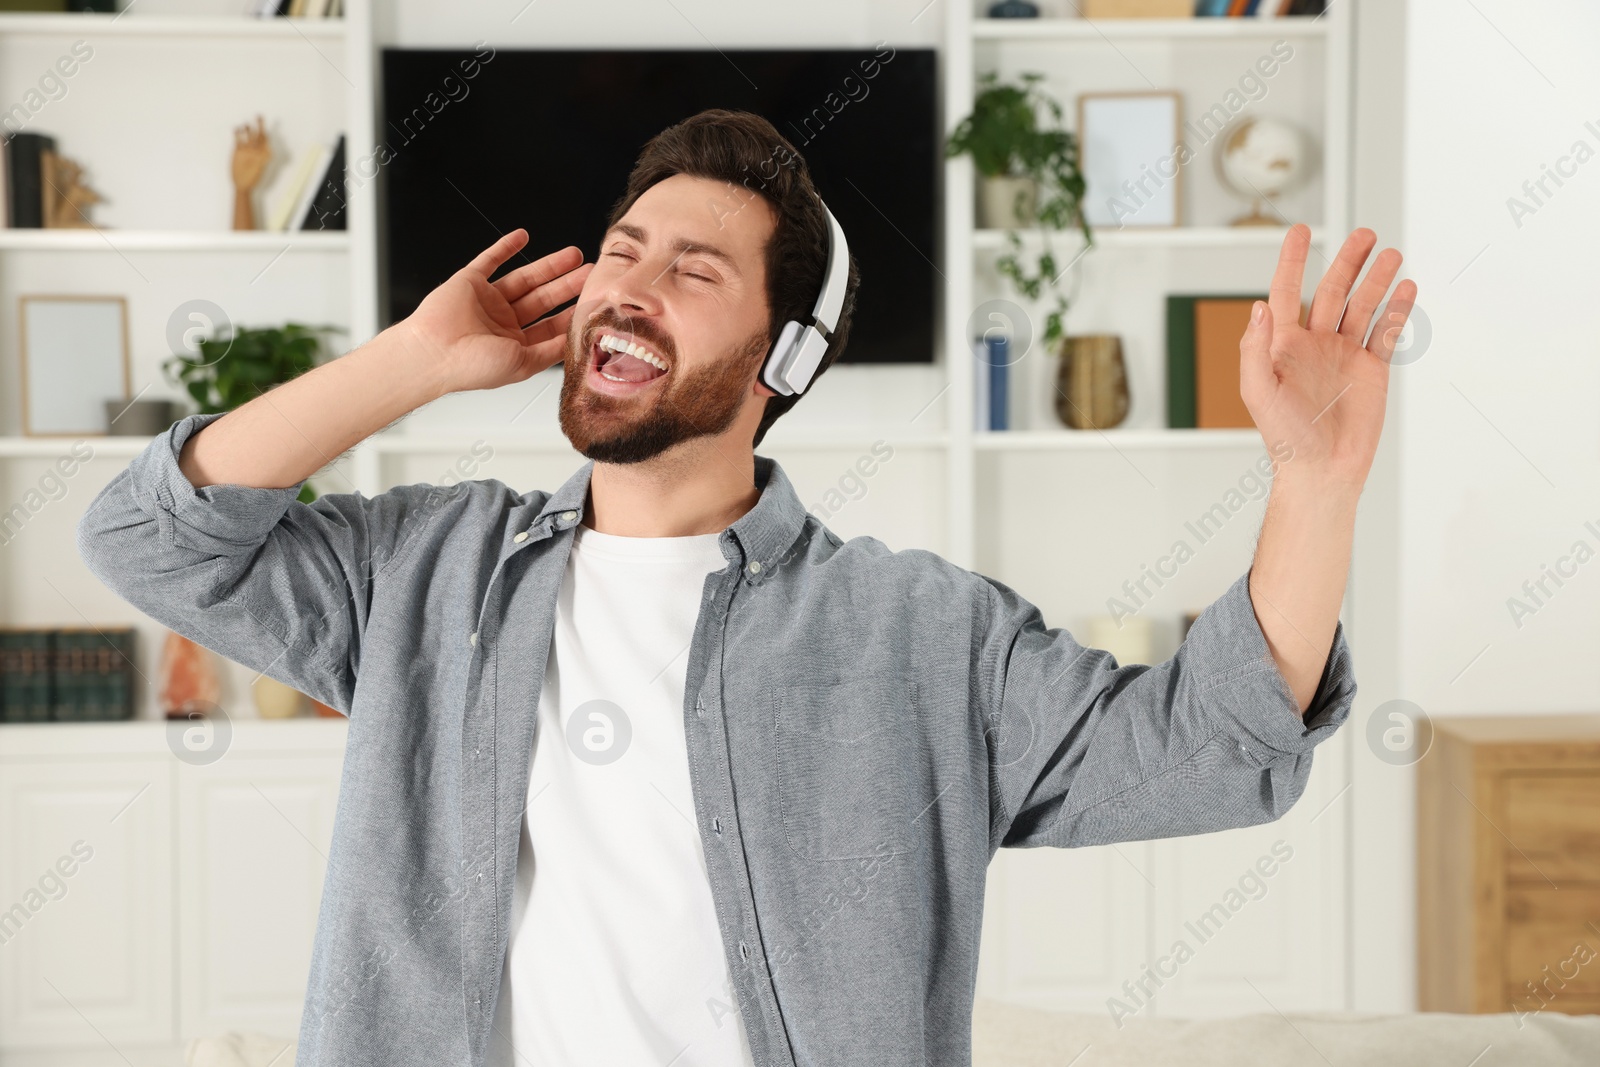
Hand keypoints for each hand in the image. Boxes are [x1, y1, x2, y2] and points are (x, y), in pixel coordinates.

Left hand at [231, 116, 269, 190]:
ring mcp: (247, 151)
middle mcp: (257, 152)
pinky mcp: (237, 152)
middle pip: (259, 135)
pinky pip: (238, 139)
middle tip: (260, 116)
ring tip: (248, 122)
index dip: (266, 133)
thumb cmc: (252, 178)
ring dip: (248, 127)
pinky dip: (237, 132)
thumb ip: (263, 157)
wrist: (242, 185)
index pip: (266, 141)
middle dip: (260, 124)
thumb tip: (265, 148)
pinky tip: (237, 127)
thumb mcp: (262, 168)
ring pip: (249, 135)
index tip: (266, 127)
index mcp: (264, 156)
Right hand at [396, 229, 592, 397]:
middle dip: (567, 285)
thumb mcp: (523, 364)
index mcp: (514, 346)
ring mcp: (486, 301)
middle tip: (591, 273)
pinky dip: (505, 247)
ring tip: (574, 255)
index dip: (573, 314)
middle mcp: (502, 323)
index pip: (551, 327)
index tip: (594, 303)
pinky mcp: (469, 282)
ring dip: (548, 266)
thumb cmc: (472, 366)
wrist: (433, 352)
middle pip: (543, 299)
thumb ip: (550, 351)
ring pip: (524, 278)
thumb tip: (576, 341)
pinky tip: (523, 236)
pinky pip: (490, 260)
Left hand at [1240, 224, 1417, 493]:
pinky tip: (1406, 288)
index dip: (1292, 261)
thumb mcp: (1258, 392)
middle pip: (1333, 291)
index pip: (1287, 292)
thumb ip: (1254, 349)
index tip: (1300, 230)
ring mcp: (1343, 355)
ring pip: (1362, 307)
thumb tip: (1258, 307)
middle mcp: (1313, 345)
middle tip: (1365, 234)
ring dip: (1376, 280)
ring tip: (1391, 254)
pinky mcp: (1371, 370)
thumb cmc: (1284, 438)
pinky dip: (1396, 310)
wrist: (1321, 470)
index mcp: (1282, 346)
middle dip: (1348, 262)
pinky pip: (1385, 332)